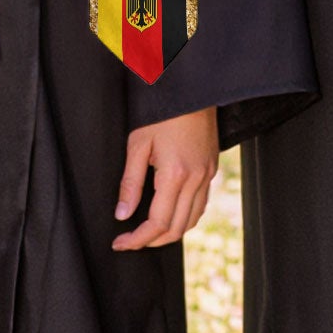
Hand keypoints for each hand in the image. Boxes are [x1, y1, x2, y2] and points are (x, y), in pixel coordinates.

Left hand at [112, 106, 218, 250]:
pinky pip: (201, 204)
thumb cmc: (163, 112)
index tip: (120, 242)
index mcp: (175, 174)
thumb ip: (130, 183)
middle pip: (176, 228)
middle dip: (152, 241)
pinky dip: (185, 217)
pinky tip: (170, 213)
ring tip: (148, 232)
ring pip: (192, 220)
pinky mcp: (212, 168)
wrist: (192, 89)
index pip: (157, 223)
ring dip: (170, 232)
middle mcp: (196, 178)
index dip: (137, 239)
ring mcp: (207, 174)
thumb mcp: (138, 144)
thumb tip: (122, 214)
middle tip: (130, 240)